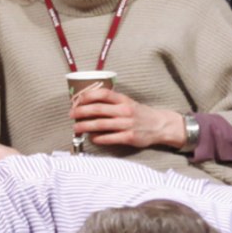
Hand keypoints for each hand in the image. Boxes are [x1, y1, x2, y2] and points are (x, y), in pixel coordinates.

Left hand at [71, 87, 186, 149]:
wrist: (160, 125)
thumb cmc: (140, 114)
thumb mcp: (128, 103)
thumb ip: (112, 102)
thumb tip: (89, 104)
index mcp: (124, 100)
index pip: (103, 94)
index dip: (88, 96)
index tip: (77, 100)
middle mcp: (125, 111)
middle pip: (98, 109)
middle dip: (81, 111)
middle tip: (71, 114)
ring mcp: (127, 124)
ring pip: (101, 124)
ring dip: (85, 126)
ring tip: (76, 127)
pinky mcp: (129, 137)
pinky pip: (109, 138)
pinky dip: (98, 138)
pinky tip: (92, 138)